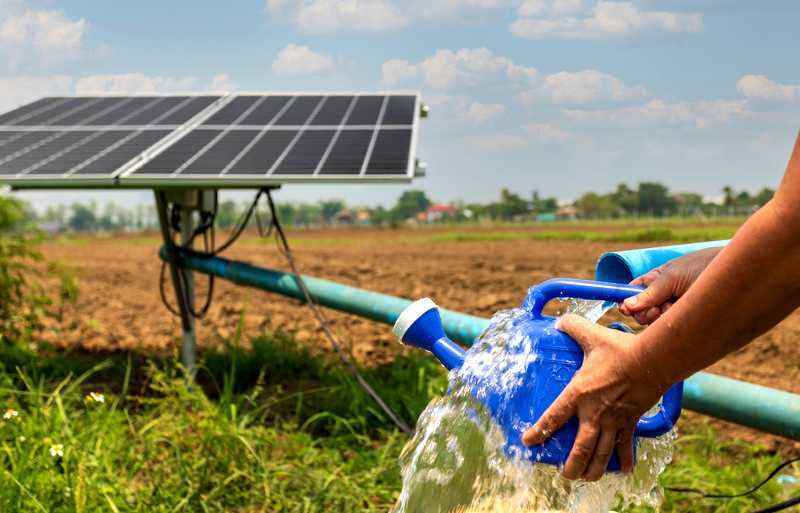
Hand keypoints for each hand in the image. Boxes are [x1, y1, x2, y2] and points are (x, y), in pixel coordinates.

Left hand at [521, 314, 668, 480]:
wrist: (652, 360)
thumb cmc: (620, 349)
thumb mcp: (591, 335)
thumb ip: (572, 327)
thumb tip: (558, 322)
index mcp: (579, 393)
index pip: (553, 417)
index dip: (539, 432)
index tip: (528, 442)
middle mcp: (595, 413)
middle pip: (580, 449)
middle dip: (571, 466)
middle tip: (564, 474)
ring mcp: (614, 421)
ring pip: (601, 453)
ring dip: (593, 469)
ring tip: (586, 478)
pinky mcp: (631, 422)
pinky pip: (626, 446)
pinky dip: (625, 460)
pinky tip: (623, 470)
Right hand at [620, 247, 721, 324]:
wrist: (737, 273)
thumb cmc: (703, 267)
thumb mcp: (672, 277)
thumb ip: (649, 293)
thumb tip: (625, 306)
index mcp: (655, 281)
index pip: (632, 294)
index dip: (627, 302)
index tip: (626, 309)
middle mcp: (662, 296)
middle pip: (640, 313)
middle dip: (645, 313)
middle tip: (659, 308)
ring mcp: (675, 310)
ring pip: (654, 323)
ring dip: (661, 318)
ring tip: (677, 307)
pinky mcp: (687, 322)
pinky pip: (671, 329)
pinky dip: (674, 324)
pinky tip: (685, 315)